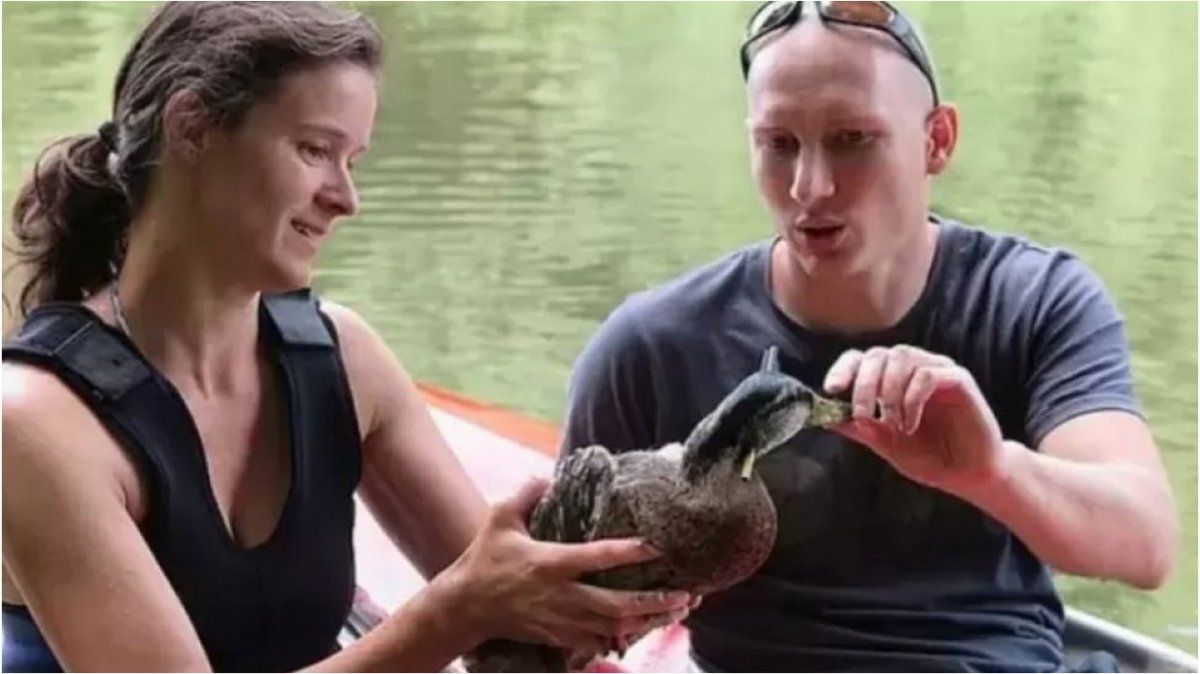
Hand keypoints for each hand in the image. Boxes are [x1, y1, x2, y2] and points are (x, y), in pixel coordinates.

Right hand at [436, 479, 694, 653]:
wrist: (466, 607)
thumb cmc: (486, 559)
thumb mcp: (500, 518)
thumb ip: (527, 493)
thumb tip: (549, 475)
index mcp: (549, 563)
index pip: (596, 557)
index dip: (629, 552)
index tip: (657, 546)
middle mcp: (560, 595)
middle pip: (615, 605)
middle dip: (654, 602)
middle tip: (687, 595)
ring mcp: (561, 621)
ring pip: (613, 628)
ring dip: (648, 621)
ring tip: (678, 611)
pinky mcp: (559, 637)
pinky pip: (598, 641)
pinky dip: (624, 635)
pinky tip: (646, 626)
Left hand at [823, 345, 1014, 495]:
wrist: (969, 475)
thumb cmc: (931, 457)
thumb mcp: (886, 445)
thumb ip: (861, 429)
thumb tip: (827, 417)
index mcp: (893, 379)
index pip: (862, 358)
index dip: (844, 368)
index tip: (831, 389)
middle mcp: (914, 368)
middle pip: (878, 354)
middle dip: (863, 384)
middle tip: (861, 414)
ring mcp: (937, 370)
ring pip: (902, 357)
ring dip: (888, 391)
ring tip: (892, 424)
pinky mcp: (959, 379)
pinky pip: (927, 374)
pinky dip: (911, 399)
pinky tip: (910, 424)